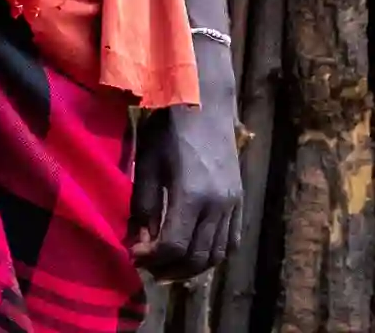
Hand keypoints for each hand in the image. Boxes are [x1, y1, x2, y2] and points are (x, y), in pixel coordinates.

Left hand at [129, 99, 240, 275]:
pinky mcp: (240, 201)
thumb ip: (144, 206)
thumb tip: (141, 242)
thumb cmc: (168, 129)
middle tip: (148, 266)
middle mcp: (217, 206)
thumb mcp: (147, 164)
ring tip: (168, 265)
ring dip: (191, 268)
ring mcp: (233, 205)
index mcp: (191, 195)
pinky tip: (194, 253)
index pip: (173, 246)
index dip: (152, 258)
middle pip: (196, 257)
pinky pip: (231, 241)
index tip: (135, 255)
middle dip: (169, 268)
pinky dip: (213, 255)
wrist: (204, 104)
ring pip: (216, 255)